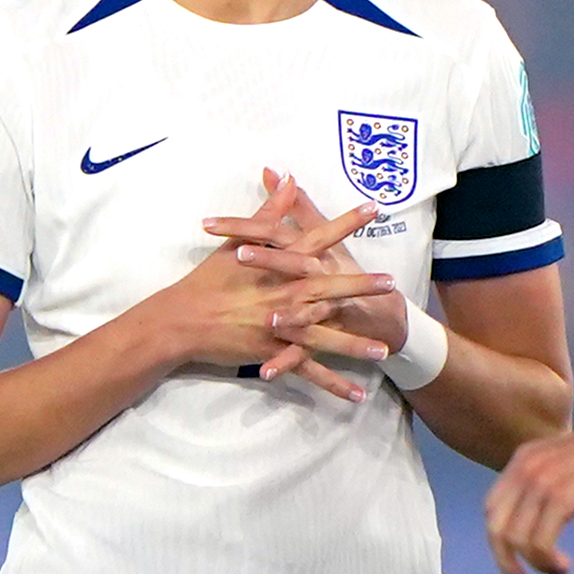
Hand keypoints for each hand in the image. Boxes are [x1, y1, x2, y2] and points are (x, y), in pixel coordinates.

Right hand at [147, 170, 376, 393]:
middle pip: (329, 288)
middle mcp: (283, 294)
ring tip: (385, 349)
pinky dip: (331, 385)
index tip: (372, 209)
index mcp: (277, 264)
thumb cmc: (207, 280)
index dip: (345, 223)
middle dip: (361, 286)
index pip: (317, 238)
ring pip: (325, 336)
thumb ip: (268, 212)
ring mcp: (279, 325)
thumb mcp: (236, 241)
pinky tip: (355, 395)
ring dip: (356, 344)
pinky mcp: (272, 351)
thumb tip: (286, 178)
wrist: (182, 319)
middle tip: (392, 283)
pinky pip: (307, 371)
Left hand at [485, 418, 573, 573]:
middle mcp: (525, 468)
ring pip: (517, 539)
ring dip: (536, 564)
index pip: (492, 508)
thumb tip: (535, 521)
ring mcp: (541, 482)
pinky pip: (540, 542)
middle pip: (496, 526)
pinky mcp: (562, 497)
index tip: (513, 563)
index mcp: (523, 458)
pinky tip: (565, 566)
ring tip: (559, 571)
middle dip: (505, 561)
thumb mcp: (565, 463)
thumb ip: (544, 483)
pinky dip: (548, 562)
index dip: (498, 540)